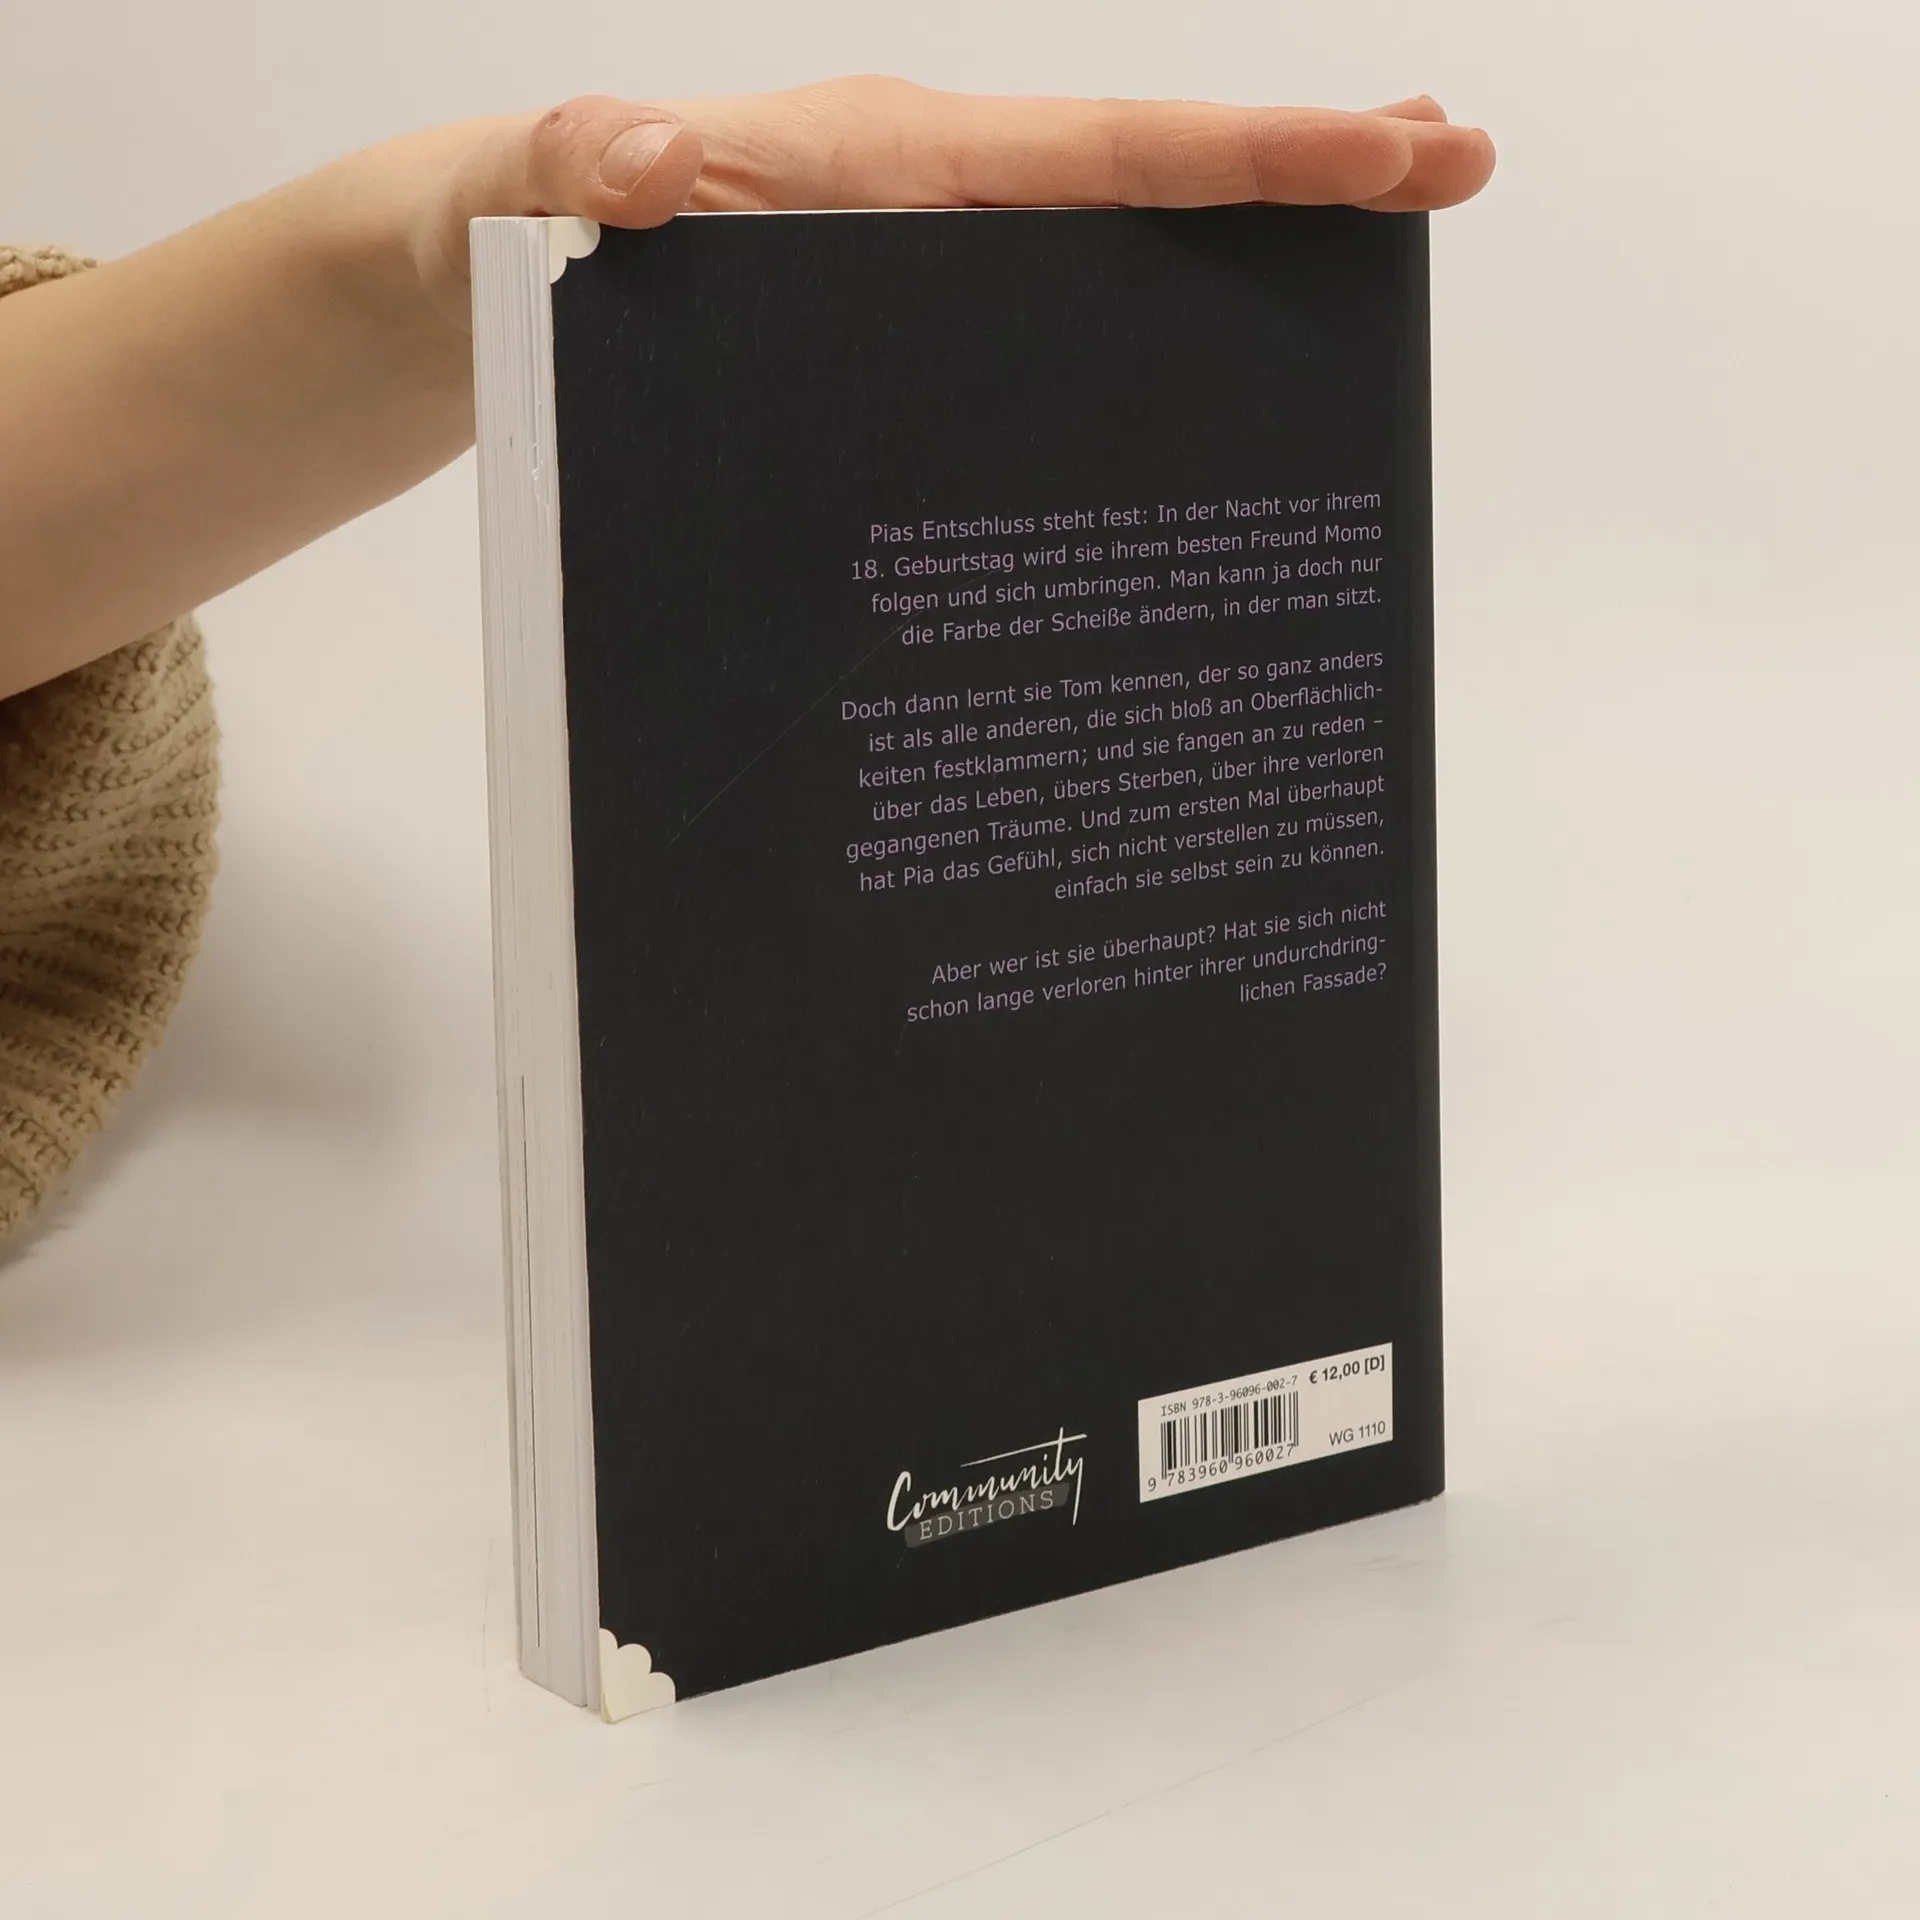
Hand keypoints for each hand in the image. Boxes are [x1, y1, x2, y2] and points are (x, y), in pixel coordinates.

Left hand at [405, 77, 1494, 325]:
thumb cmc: (500, 233)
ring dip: (1234, 282)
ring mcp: (920, 283)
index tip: (1398, 148)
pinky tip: (1192, 429)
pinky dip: (1132, 360)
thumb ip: (572, 167)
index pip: (1098, 151)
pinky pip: (1035, 347)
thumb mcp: (517, 195)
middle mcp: (925, 210)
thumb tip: (646, 161)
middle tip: (1451, 172)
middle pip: (1142, 190)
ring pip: (1103, 272)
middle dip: (1296, 183)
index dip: (1249, 153)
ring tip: (1363, 309)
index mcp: (879, 165)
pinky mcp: (896, 347)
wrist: (465, 286)